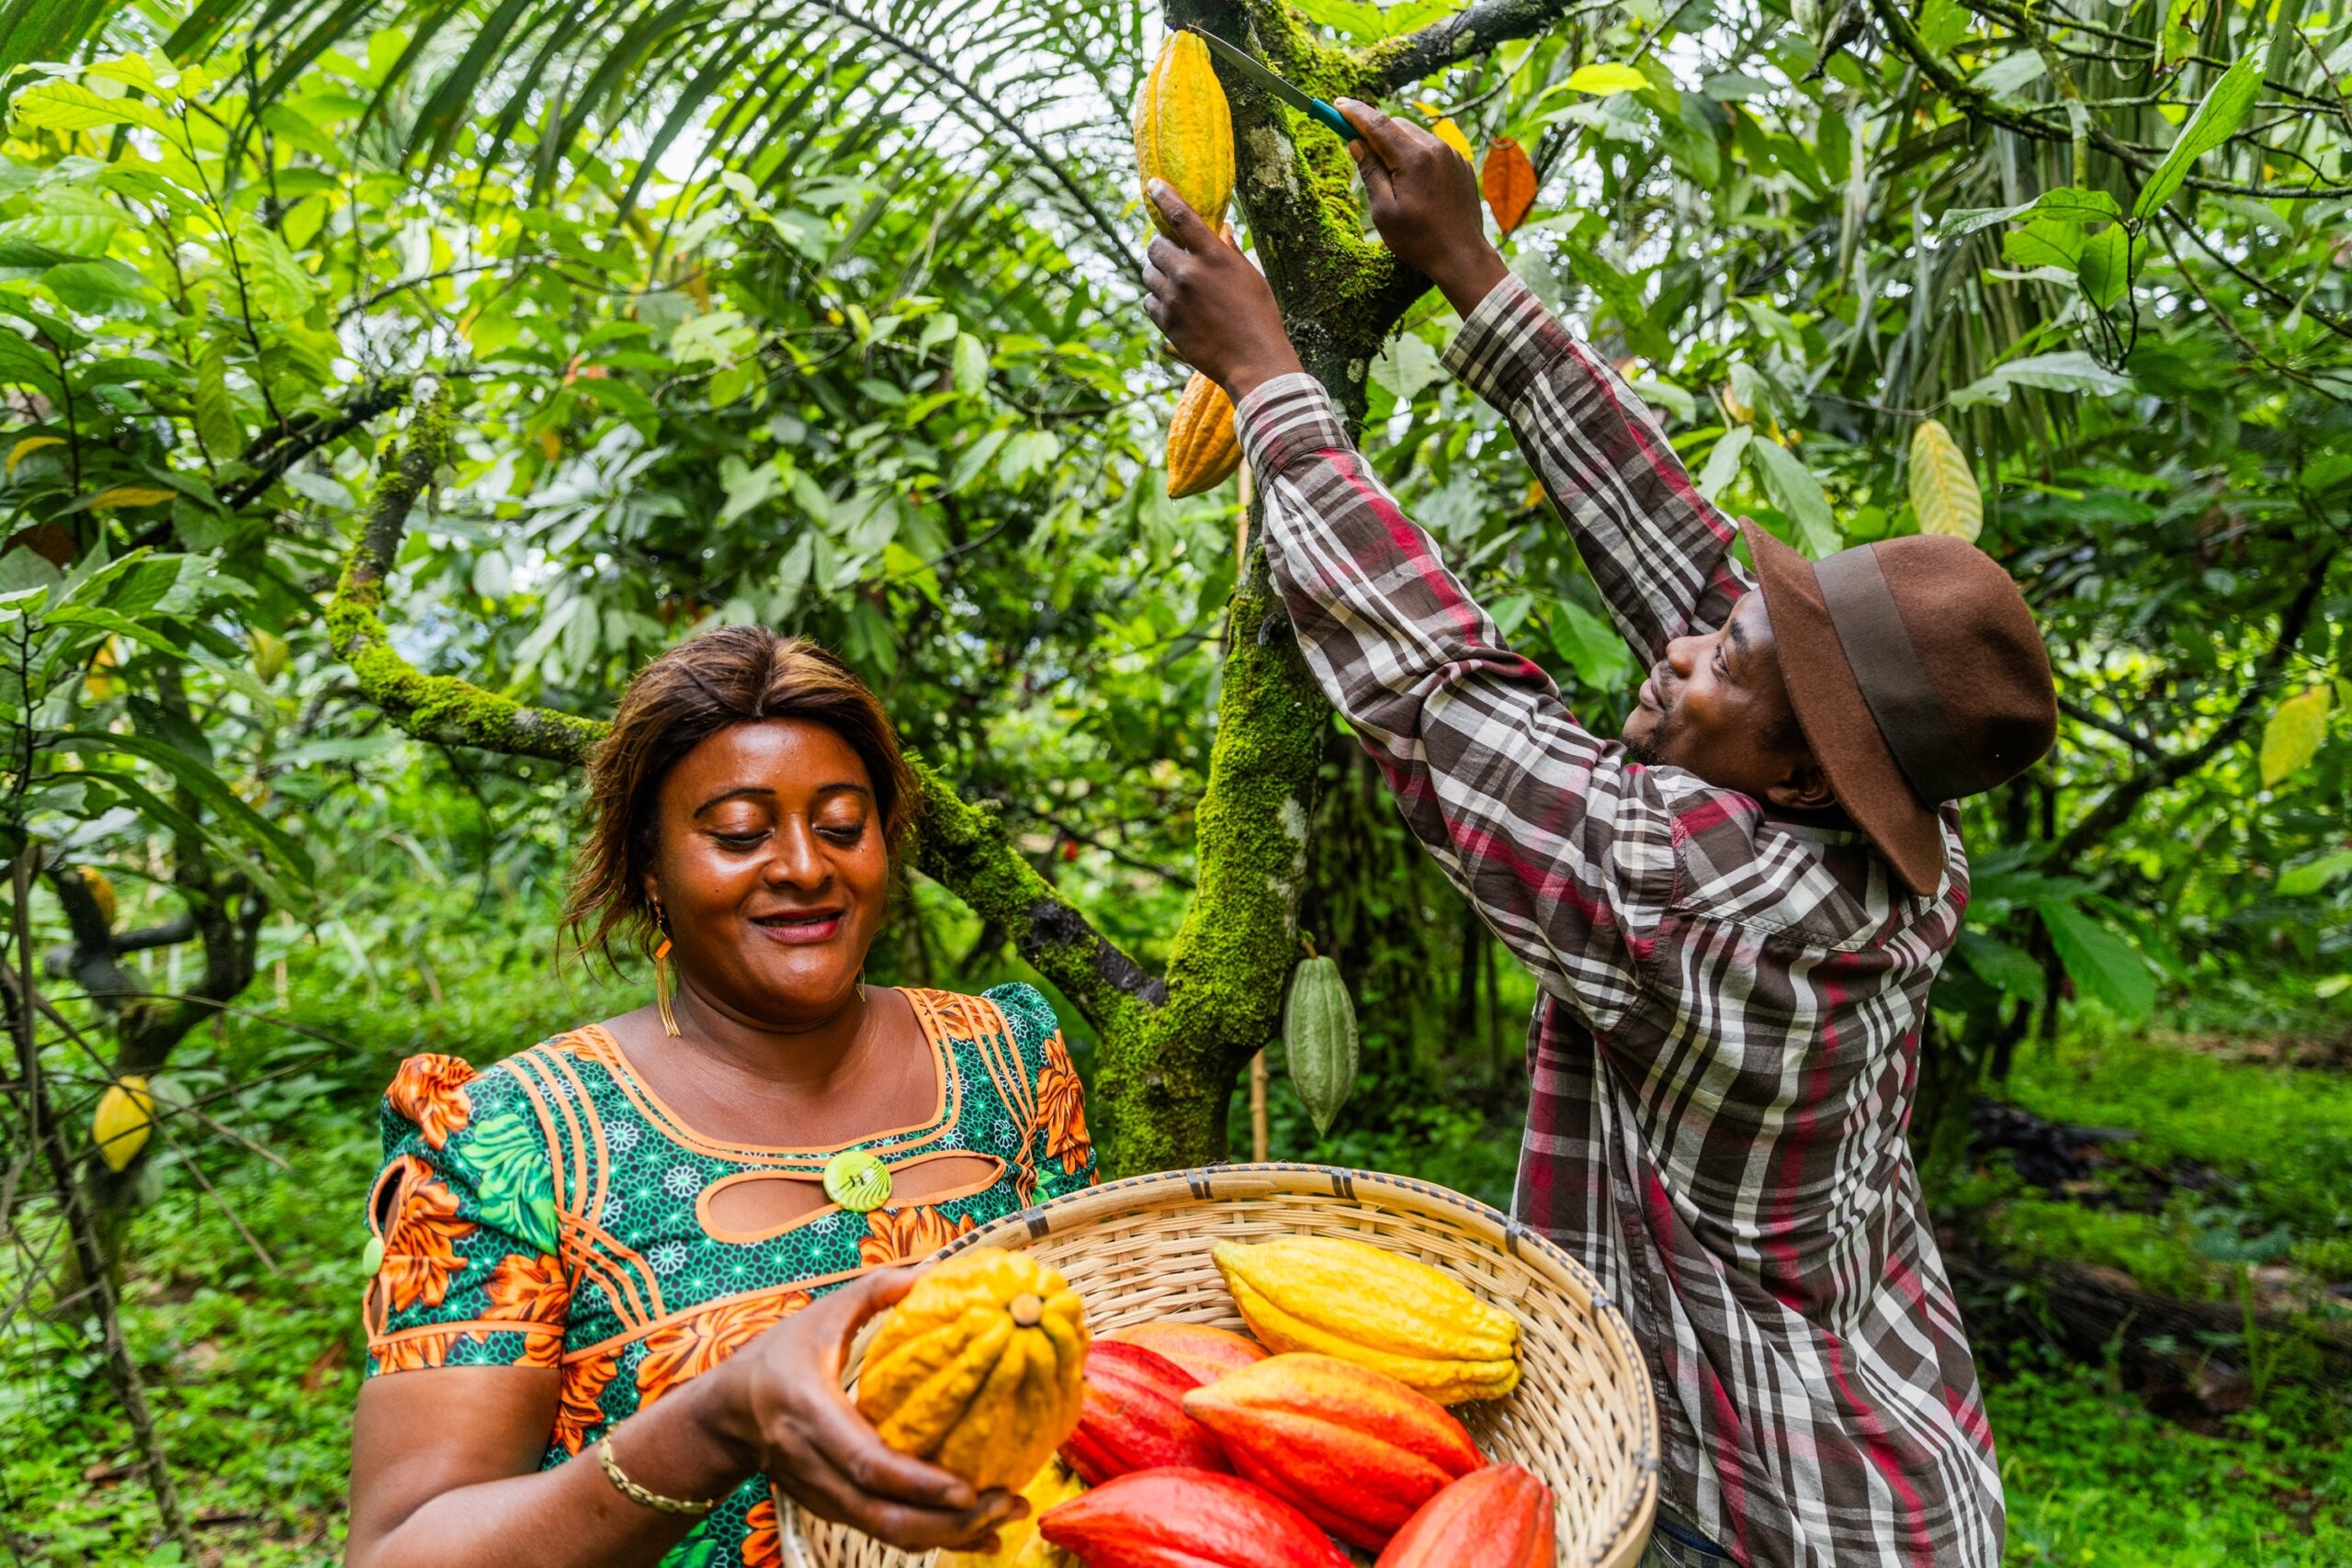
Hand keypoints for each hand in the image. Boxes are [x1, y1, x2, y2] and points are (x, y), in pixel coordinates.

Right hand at [700, 1266, 1024, 1553]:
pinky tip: (975, 1529)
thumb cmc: (779, 1355)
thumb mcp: (822, 1314)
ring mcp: (820, 1494)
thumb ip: (876, 1290)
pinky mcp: (829, 1509)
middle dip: (947, 1522)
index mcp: (809, 1413)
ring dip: (947, 1536)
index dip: (916, 1482)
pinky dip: (930, 1538)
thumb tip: (938, 1273)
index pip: (866, 1461)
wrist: (726, 1412)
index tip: (966, 1487)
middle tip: (1006, 1506)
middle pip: (882, 1515)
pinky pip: (882, 1534)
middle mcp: (814, 1465)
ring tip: (1004, 1520)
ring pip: (885, 1534)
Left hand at [1139, 181, 1302, 404]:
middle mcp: (1189, 273)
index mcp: (1214, 256)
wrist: (1254, 362)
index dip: (1164, 196)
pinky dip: (1157, 299)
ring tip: (1174, 283)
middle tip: (1170, 254)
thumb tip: (1222, 230)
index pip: (1181, 215)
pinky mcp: (1166, 322)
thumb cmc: (1260, 317)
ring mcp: (1174, 299)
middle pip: (1154, 245)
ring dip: (1156, 273)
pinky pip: (1149, 301)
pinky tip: (1174, 306)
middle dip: (1160, 247)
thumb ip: (1229, 252)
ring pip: (1148, 273)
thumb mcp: (1251, 277)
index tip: (1153, 185)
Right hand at [1335, 99, 1509, 318]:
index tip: (1337, 106)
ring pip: (1415, 135)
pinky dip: (1415, 155)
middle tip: (1356, 145)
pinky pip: (1431, 150)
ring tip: (1388, 174)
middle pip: (1396, 125)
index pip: (1377, 124)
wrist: (1462, 256)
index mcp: (1414, 158)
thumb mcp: (1383, 211)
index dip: (1354, 113)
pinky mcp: (1460, 165)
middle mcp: (1436, 148)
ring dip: (1396, 144)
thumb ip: (1370, 172)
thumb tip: (1357, 144)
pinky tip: (1412, 182)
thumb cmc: (1419, 239)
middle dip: (1375, 131)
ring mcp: (1451, 155)